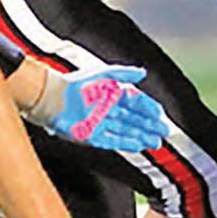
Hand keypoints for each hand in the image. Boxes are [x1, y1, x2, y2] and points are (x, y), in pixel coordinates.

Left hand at [33, 65, 171, 151]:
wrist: (52, 99)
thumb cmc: (76, 84)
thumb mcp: (103, 73)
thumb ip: (124, 73)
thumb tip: (143, 72)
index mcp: (110, 93)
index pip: (135, 102)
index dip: (148, 108)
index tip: (160, 114)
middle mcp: (107, 110)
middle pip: (133, 120)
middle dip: (149, 126)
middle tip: (164, 133)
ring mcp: (100, 124)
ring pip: (126, 132)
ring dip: (142, 137)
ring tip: (156, 143)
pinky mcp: (92, 137)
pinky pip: (113, 141)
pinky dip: (127, 143)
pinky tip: (139, 146)